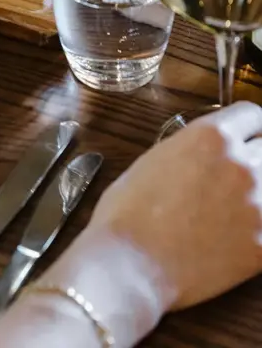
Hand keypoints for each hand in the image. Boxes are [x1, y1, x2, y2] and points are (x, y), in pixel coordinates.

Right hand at [0, 103, 261, 347]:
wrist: (131, 263)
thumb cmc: (129, 212)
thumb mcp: (155, 159)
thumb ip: (190, 149)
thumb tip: (205, 154)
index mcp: (211, 136)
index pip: (252, 114)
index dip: (248, 126)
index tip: (248, 135)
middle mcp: (241, 164)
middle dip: (253, 156)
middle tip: (237, 174)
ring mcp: (258, 205)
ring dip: (257, 191)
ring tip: (235, 205)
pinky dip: (257, 227)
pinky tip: (236, 233)